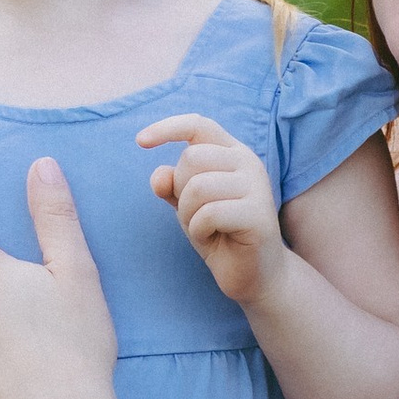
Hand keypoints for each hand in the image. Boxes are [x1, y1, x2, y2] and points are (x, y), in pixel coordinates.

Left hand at [137, 113, 285, 309]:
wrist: (253, 273)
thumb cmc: (219, 233)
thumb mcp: (187, 205)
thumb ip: (172, 186)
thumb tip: (159, 175)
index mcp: (232, 152)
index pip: (198, 125)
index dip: (167, 128)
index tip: (140, 141)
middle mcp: (248, 162)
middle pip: (192, 157)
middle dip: (180, 190)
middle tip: (195, 214)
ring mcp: (257, 186)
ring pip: (198, 186)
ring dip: (189, 213)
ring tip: (205, 227)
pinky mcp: (259, 214)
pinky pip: (209, 213)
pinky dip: (200, 230)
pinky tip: (214, 237)